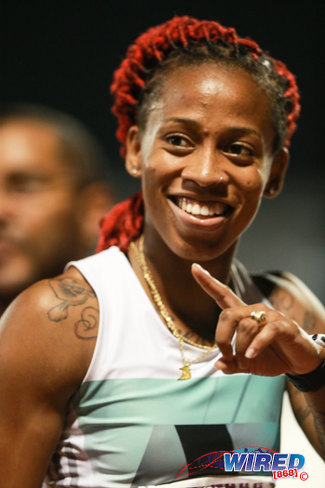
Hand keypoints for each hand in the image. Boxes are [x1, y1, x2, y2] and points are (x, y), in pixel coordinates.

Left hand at [191, 263, 322, 376]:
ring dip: (240, 348)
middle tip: (226, 355)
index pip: (223, 294)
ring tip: (245, 360)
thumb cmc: (271, 357)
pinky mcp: (284, 326)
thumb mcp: (247, 364)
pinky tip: (251, 356)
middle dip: (221, 338)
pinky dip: (255, 346)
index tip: (194, 267)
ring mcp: (270, 316)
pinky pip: (265, 331)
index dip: (208, 282)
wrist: (299, 362)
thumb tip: (219, 365)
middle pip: (227, 314)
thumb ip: (232, 363)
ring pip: (244, 326)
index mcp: (243, 315)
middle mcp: (255, 311)